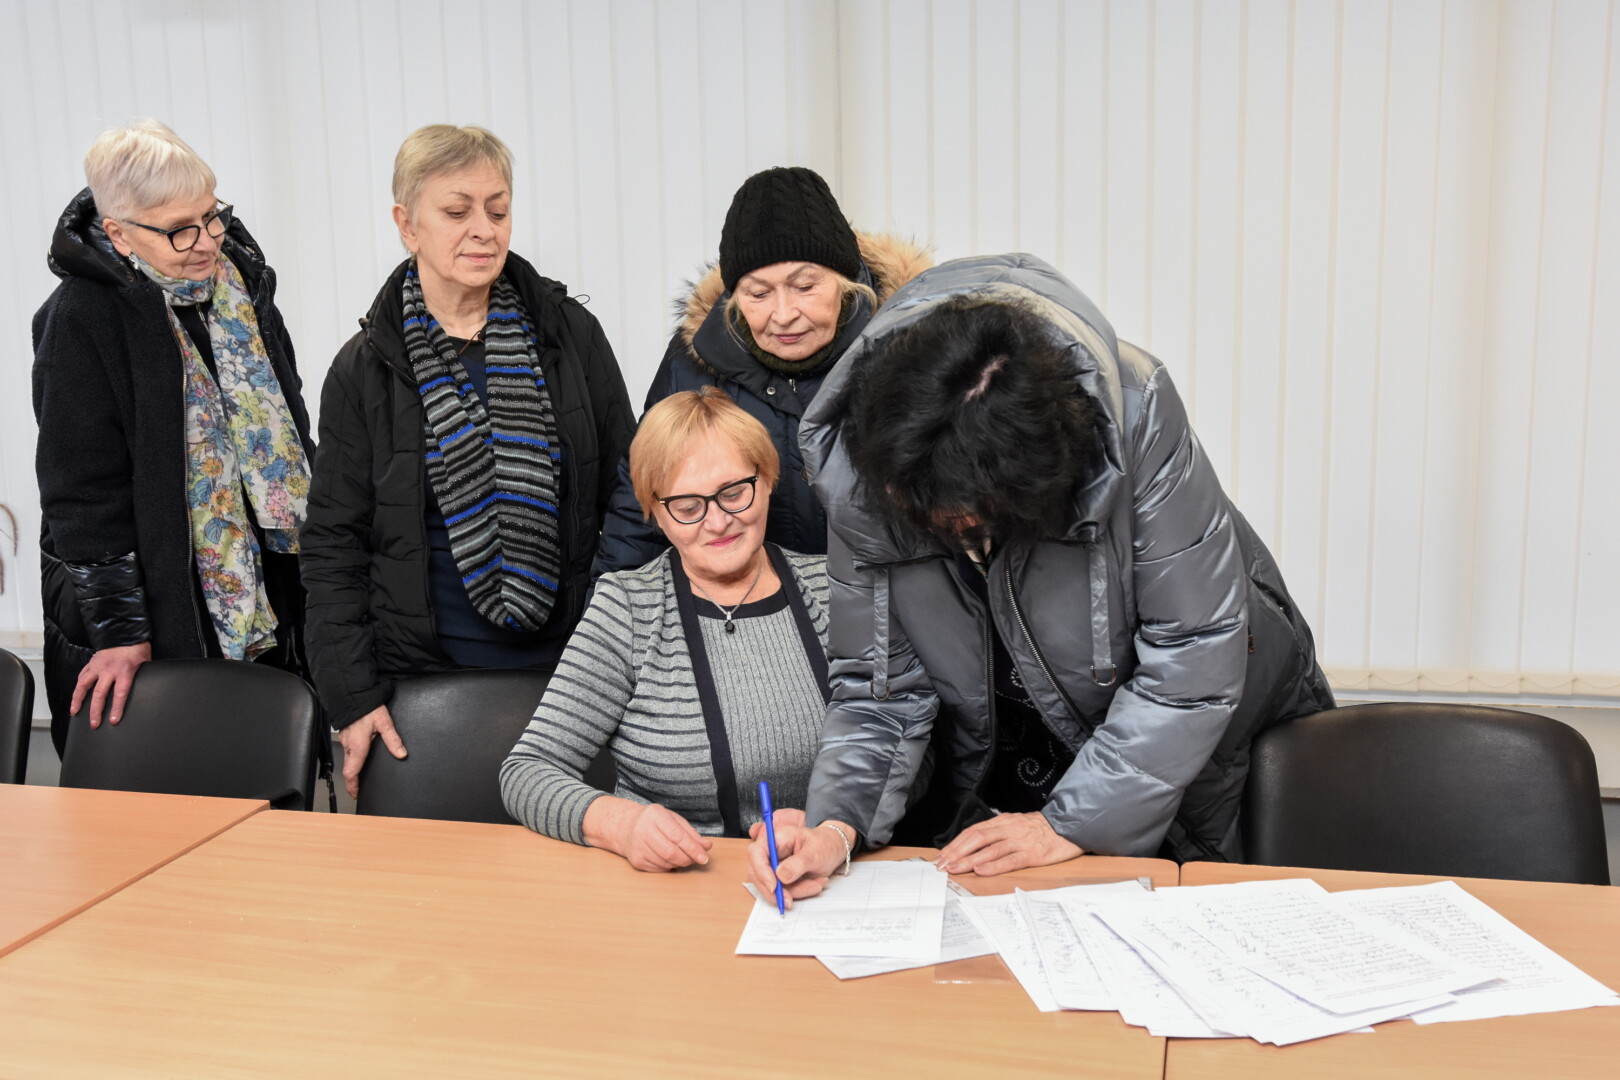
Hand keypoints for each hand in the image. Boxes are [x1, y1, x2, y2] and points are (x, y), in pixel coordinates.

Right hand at [71, 642, 152, 728]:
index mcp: (124, 671)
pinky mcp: (92, 662)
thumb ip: (140, 677)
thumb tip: (145, 689)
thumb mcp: (145, 663)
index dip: (116, 709)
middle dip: (96, 711)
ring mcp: (98, 666)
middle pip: (100, 695)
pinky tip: (76, 695)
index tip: (113, 721)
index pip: (120, 694)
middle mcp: (109, 670)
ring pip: (83, 685)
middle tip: (94, 724)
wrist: (126, 632)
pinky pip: (82, 675)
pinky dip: (78, 686)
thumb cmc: (137, 648)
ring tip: (75, 712)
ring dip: (78, 700)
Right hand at [338, 704, 406, 799]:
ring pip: (348, 758)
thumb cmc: (368, 707)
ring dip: (354, 768)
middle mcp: (349, 744)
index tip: (356, 794)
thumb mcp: (384, 722)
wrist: (354, 693)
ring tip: (362, 774)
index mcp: (358, 746)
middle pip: (349, 768)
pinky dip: (353, 757)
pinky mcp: (345, 733)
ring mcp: (345, 739)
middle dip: (353, 779)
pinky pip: (348, 749)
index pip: (352, 772)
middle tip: (359, 788)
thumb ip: (393, 739)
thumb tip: (401, 754)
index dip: (353, 786)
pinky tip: (361, 755)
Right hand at [584, 798, 712, 871]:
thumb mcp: (673, 820)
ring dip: (679, 863)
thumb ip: (691, 833)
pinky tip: (669, 859)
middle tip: (696, 860)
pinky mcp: (636, 861)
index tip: (704, 858)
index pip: (677, 835)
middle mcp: (643, 830)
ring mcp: (637, 847)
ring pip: (665, 863)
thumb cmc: (655, 822)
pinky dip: (669, 867)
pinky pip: (659, 869)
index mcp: (655, 815)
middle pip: (670, 852)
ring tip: (682, 857)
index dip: (692, 849)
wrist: (627, 827)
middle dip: (687, 859)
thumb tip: (707, 846)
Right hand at [746, 813, 851, 908]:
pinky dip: (798, 892)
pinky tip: (814, 884)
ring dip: (793, 892)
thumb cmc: (825, 844)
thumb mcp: (815, 852)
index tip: (774, 886)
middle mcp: (772, 851)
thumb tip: (780, 876)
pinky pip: (781, 891)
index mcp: (778, 837)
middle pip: (758, 873)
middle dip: (776, 889)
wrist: (835, 849)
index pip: (756, 852)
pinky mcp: (780, 877)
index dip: (761, 870)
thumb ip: (797, 863)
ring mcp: (775, 865)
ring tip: (816, 884)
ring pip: (770, 886)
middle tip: (791, 900)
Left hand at [934, 812, 1083, 876]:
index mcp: (1002, 822)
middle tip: (942, 864)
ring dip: (969, 860)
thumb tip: (973, 845)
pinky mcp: (1032, 854)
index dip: (956, 844)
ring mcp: (1020, 841)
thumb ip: (996, 833)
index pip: (973, 831)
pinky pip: (1010, 859)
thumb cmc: (1040, 829)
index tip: (942, 856)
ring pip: (989, 849)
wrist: (1069, 826)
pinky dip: (994, 865)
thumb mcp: (1015, 824)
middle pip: (976, 838)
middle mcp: (1008, 829)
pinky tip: (981, 870)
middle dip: (957, 852)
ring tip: (954, 869)